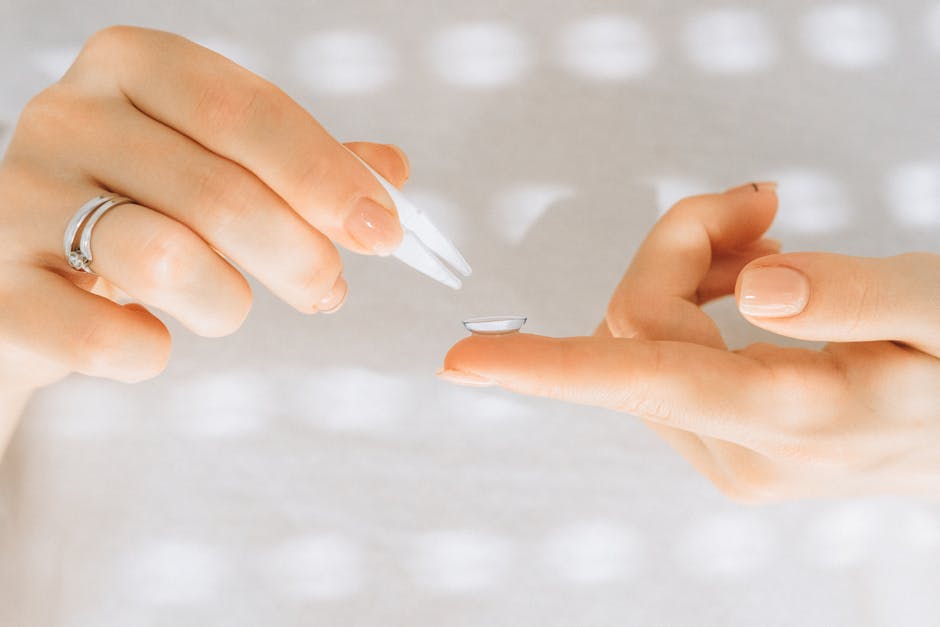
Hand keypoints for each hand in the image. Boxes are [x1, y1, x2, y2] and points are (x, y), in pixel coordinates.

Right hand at [0, 25, 409, 392]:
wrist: (30, 268)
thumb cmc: (146, 205)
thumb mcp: (220, 162)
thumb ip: (302, 166)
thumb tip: (391, 171)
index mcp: (133, 66)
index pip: (246, 111)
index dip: (327, 177)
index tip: (385, 231)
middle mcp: (67, 116)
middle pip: (220, 193)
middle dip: (300, 255)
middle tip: (326, 288)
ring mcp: (19, 200)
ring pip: (164, 259)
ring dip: (227, 302)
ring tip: (228, 305)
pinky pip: (100, 338)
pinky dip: (147, 352)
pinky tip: (151, 340)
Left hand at [439, 183, 939, 502]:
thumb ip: (858, 295)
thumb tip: (757, 283)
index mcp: (791, 411)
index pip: (640, 378)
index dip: (541, 366)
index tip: (464, 362)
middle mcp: (743, 448)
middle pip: (637, 327)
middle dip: (678, 247)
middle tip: (757, 205)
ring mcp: (731, 455)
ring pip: (644, 343)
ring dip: (689, 273)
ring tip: (766, 242)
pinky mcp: (729, 447)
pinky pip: (667, 365)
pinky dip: (697, 306)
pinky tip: (755, 283)